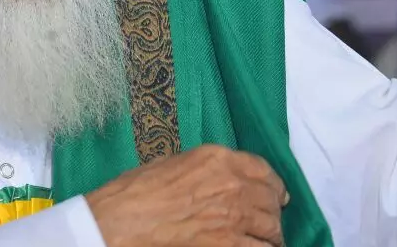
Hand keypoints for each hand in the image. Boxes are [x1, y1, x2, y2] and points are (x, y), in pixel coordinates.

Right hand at [86, 144, 287, 246]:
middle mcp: (232, 183)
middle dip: (271, 212)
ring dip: (270, 235)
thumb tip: (219, 181)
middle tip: (267, 223)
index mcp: (217, 158)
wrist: (121, 222)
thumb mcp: (173, 164)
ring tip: (265, 242)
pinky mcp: (230, 244)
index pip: (263, 170)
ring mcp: (234, 216)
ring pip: (272, 227)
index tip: (275, 196)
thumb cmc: (135, 194)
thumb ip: (205, 170)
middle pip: (271, 199)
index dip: (272, 185)